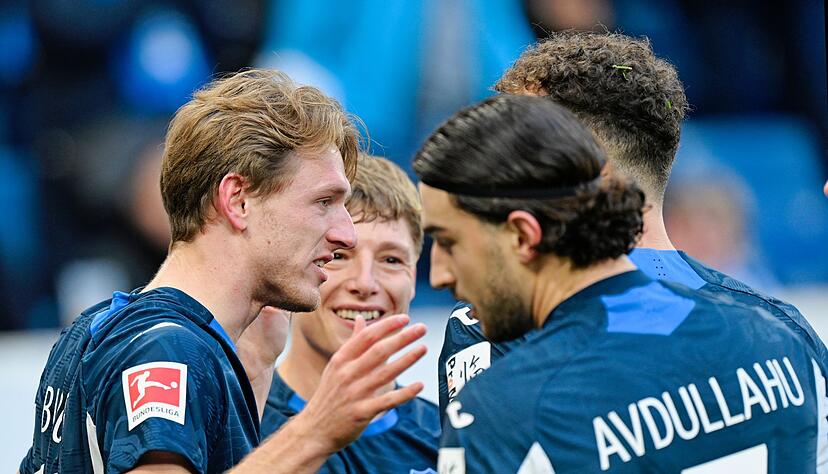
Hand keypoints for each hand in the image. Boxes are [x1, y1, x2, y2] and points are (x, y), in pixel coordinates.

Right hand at [232, 314, 426, 472]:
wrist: (313, 430)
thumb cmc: (328, 395)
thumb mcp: (335, 366)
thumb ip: (352, 343)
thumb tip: (360, 319)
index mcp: (341, 360)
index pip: (367, 337)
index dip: (387, 326)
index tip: (405, 318)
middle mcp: (347, 374)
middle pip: (379, 351)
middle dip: (402, 338)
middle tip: (421, 328)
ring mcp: (354, 394)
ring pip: (385, 373)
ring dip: (407, 359)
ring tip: (423, 348)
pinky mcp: (361, 413)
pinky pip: (387, 401)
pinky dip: (404, 393)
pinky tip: (419, 385)